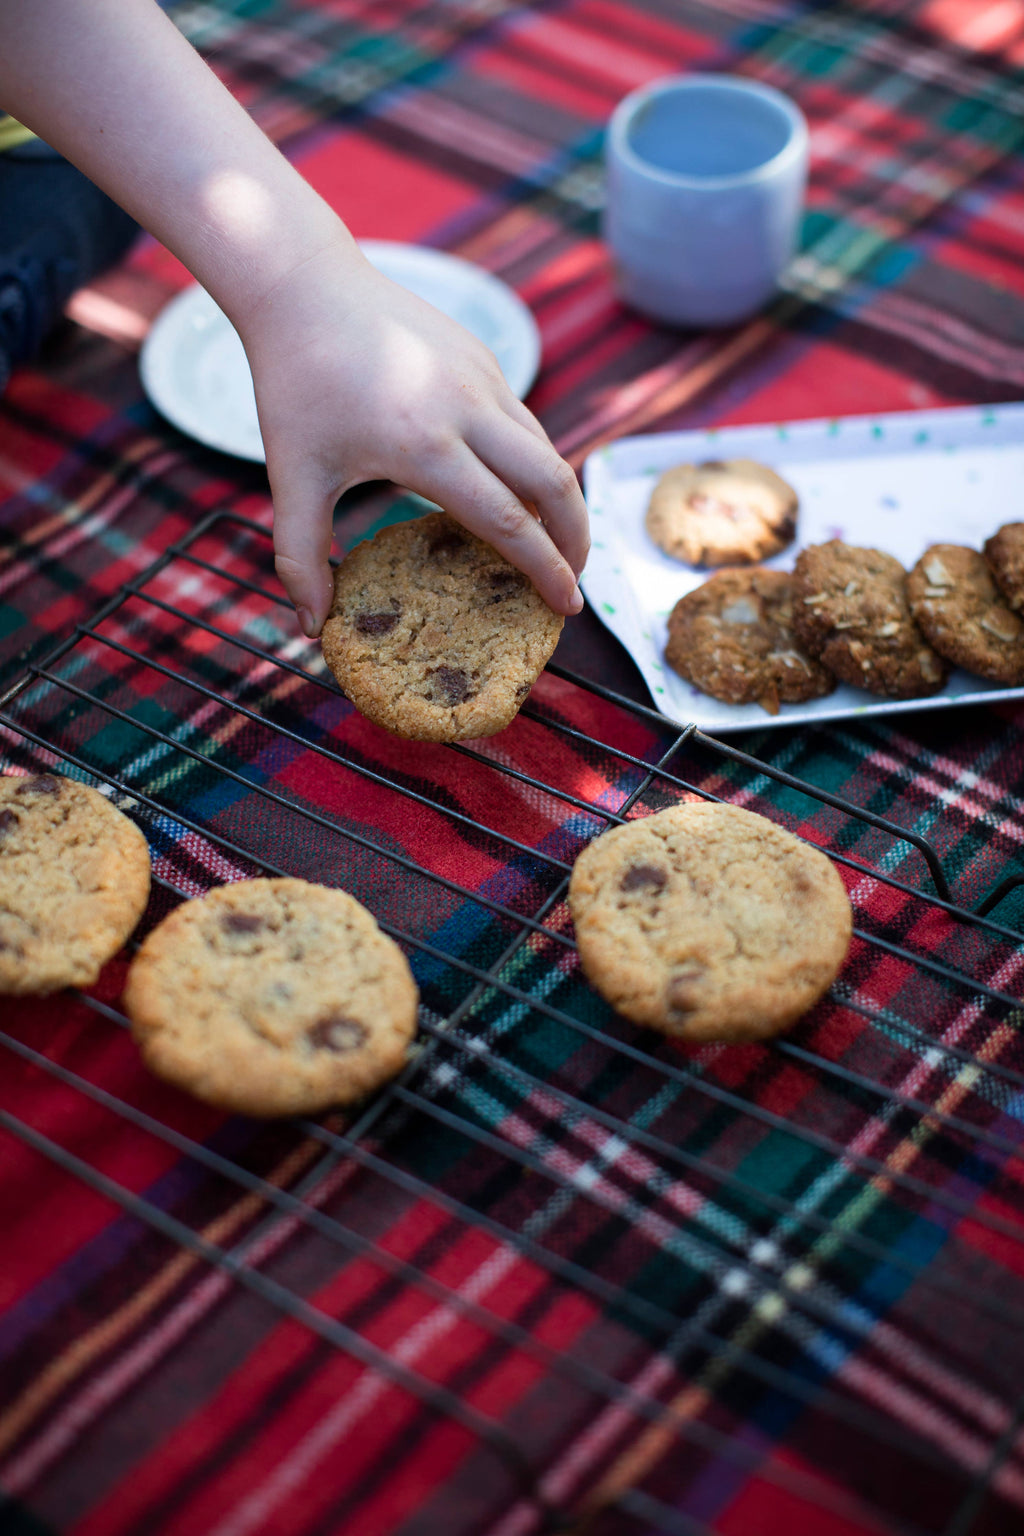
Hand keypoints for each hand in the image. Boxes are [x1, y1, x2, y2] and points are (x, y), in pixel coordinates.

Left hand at [239, 240, 589, 635]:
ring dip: (560, 502)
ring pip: (546, 450)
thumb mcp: (291, 476)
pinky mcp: (483, 358)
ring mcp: (482, 377)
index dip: (545, 570)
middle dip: (577, 540)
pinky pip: (524, 422)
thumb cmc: (294, 383)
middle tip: (575, 581)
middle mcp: (467, 410)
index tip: (566, 607)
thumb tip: (310, 627)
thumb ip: (299, 557)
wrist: (304, 284)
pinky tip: (517, 490)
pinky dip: (535, 463)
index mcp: (426, 446)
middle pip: (555, 484)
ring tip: (552, 542)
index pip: (510, 522)